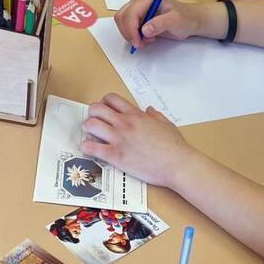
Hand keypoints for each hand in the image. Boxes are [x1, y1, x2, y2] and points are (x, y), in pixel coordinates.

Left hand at [81, 94, 196, 186]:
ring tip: (92, 136)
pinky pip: (91, 147)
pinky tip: (89, 149)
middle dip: (93, 114)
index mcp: (136, 115)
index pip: (111, 98)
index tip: (105, 111)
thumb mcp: (167, 125)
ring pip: (90, 124)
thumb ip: (155, 116)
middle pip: (96, 108)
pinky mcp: (116, 156)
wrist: (177, 165)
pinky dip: (86, 147)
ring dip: (88, 129)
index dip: (104, 102)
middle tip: (96, 123)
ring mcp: (119, 139)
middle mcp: (125, 123)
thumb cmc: (175, 147)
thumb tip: (149, 110)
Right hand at [113, 0, 226, 50]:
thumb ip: (160, 24)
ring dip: (131, 35)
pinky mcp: (138, 19)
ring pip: (122, 23)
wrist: (190, 21)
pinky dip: (134, 36)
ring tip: (147, 40)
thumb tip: (144, 30)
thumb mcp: (176, 20)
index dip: (131, 29)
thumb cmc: (185, 17)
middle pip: (121, 17)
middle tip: (141, 44)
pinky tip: (147, 38)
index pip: (130, 13)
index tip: (138, 42)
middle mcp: (138, 2)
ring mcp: (137, 11)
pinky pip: (128, 29)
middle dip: (128, 33)